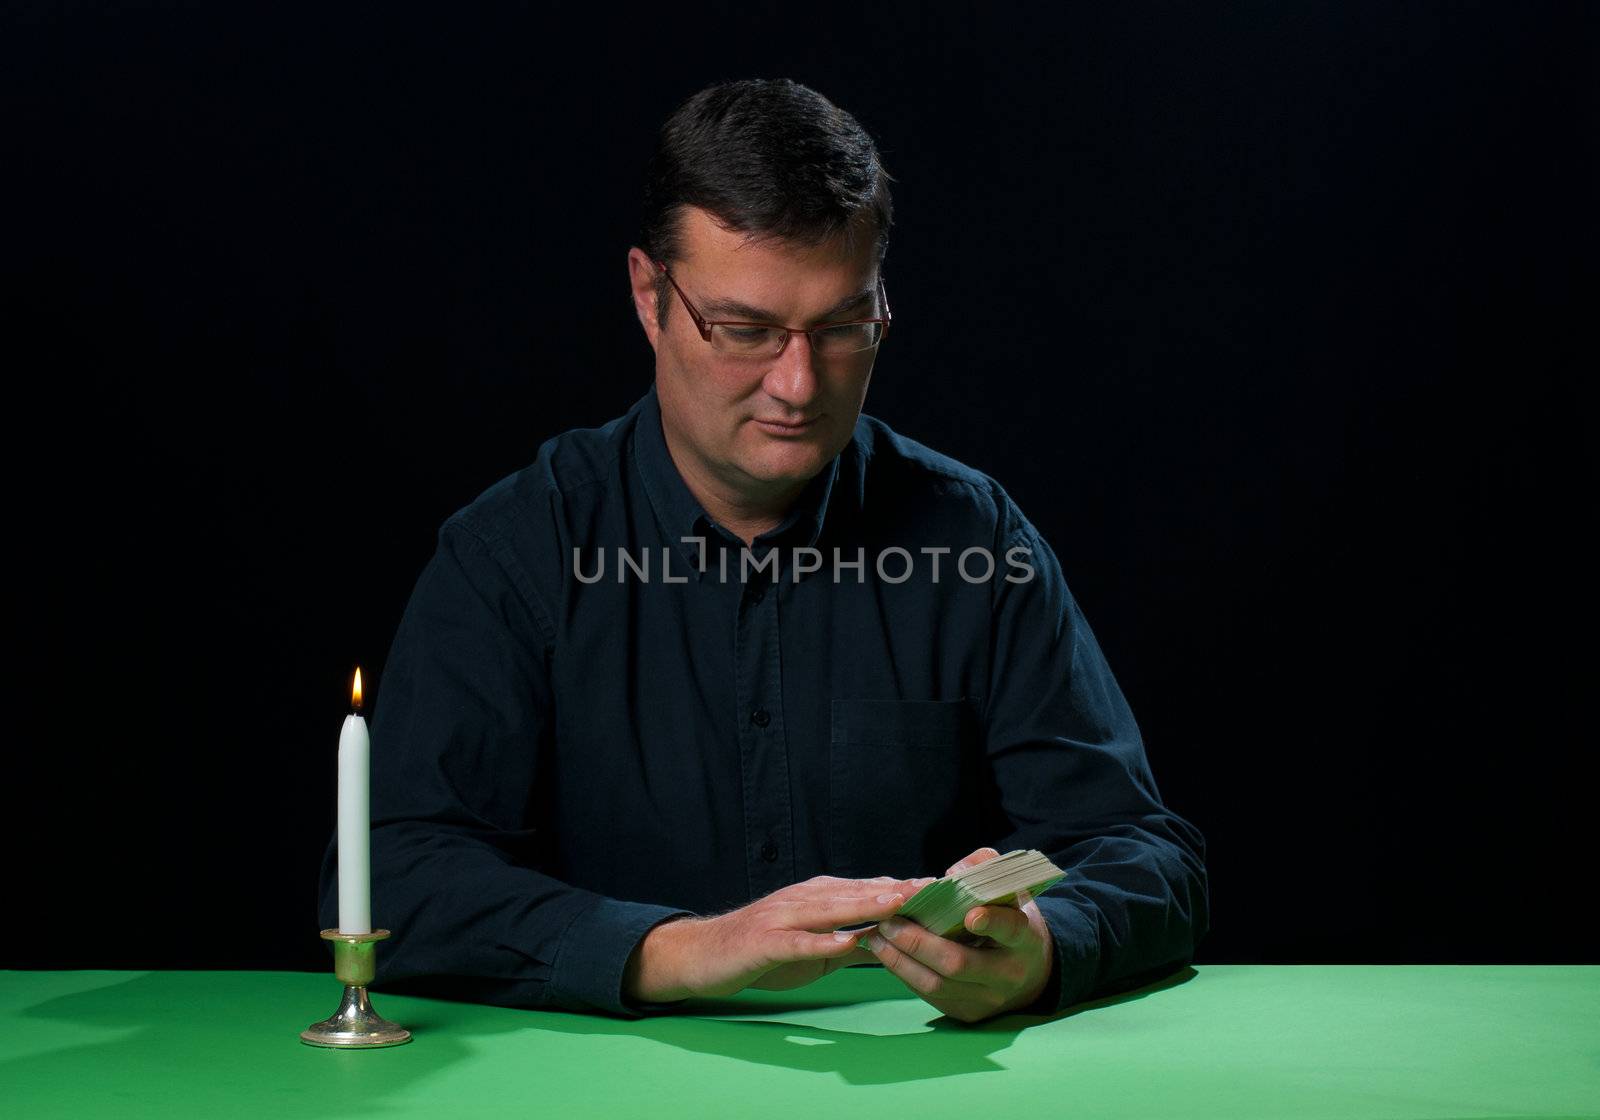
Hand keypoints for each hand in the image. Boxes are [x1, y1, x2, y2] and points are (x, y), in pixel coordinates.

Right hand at [624, 874, 932, 1001]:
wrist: (703, 954)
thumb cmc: (761, 951)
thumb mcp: (814, 947)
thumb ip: (850, 939)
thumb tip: (892, 940)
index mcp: (820, 897)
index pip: (871, 889)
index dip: (907, 889)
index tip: (944, 889)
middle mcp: (805, 899)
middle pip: (858, 893)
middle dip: (897, 891)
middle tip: (935, 889)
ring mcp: (784, 918)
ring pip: (831, 909)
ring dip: (865, 906)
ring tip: (899, 904)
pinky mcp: (765, 942)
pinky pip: (797, 942)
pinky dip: (821, 942)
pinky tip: (843, 942)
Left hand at [861, 846, 1054, 1022]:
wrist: (1030, 975)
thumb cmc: (1012, 921)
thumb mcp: (1010, 891)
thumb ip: (985, 869)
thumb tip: (953, 874)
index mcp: (1025, 939)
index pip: (1010, 930)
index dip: (991, 922)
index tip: (969, 915)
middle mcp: (1008, 975)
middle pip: (959, 964)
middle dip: (918, 943)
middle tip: (889, 923)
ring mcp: (986, 999)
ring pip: (937, 985)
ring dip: (900, 961)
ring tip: (877, 937)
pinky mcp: (966, 1012)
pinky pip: (929, 995)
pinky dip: (904, 973)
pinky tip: (887, 954)